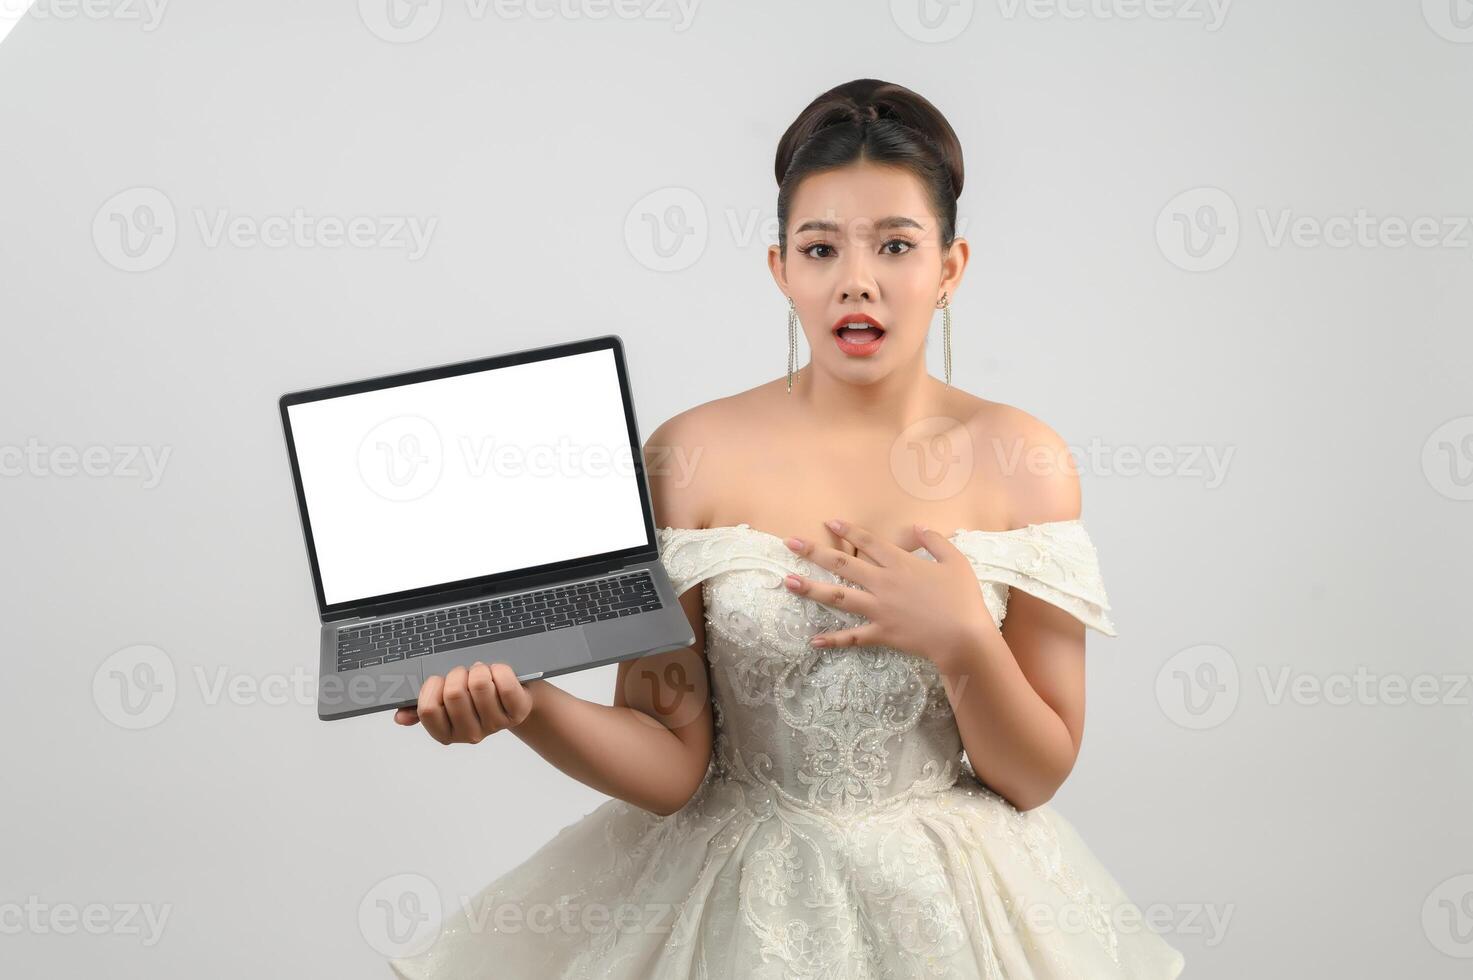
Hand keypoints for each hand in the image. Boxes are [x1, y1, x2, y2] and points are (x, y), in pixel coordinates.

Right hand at [394, 661, 534, 743]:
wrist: (512, 698)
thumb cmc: (473, 696)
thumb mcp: (445, 703)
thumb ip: (420, 708)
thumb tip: (400, 717)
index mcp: (447, 733)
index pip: (428, 709)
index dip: (432, 687)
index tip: (440, 680)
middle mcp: (470, 734)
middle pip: (454, 693)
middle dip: (456, 674)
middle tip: (463, 674)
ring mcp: (495, 725)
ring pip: (479, 684)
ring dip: (478, 669)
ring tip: (481, 673)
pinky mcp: (516, 711)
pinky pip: (504, 683)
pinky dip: (499, 670)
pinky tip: (497, 674)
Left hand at [780, 518, 995, 662]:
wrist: (963, 636)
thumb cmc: (962, 598)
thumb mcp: (955, 561)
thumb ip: (935, 541)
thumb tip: (918, 527)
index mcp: (900, 563)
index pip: (868, 542)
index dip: (847, 530)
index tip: (828, 522)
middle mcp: (883, 583)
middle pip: (842, 564)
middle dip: (814, 552)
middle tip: (789, 543)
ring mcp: (878, 609)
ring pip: (838, 596)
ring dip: (811, 588)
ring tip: (788, 581)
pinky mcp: (881, 632)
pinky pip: (853, 636)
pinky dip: (833, 639)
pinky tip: (813, 640)